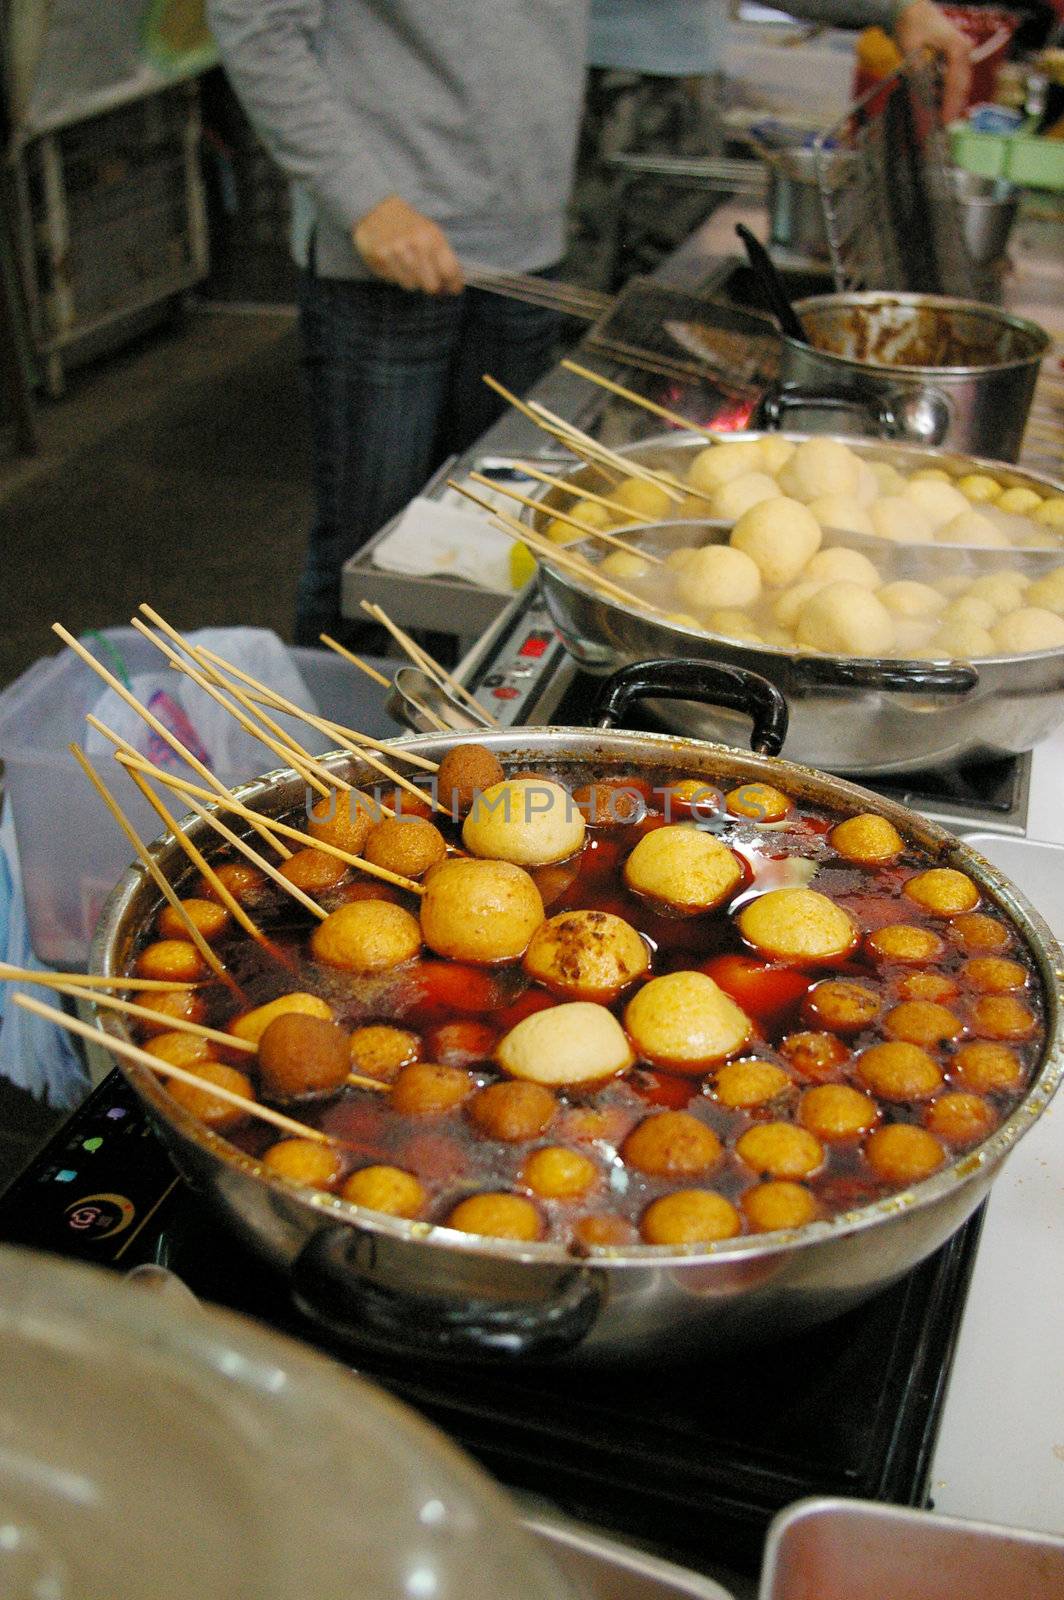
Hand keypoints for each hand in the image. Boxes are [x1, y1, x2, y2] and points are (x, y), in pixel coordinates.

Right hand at [353, 195, 463, 293]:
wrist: (377, 208)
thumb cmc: (409, 225)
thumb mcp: (431, 233)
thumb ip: (443, 257)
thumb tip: (454, 286)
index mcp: (433, 237)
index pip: (449, 271)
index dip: (453, 285)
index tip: (452, 289)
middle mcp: (416, 244)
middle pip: (431, 285)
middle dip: (431, 285)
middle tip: (427, 279)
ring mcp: (397, 250)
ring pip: (412, 285)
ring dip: (412, 280)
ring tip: (407, 266)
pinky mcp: (380, 256)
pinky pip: (394, 280)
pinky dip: (395, 275)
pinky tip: (393, 262)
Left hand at [892, 0, 972, 123]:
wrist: (912, 9)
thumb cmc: (911, 25)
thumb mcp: (911, 51)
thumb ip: (918, 75)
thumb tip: (921, 101)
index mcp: (957, 49)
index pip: (956, 83)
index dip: (950, 105)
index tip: (944, 123)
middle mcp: (964, 52)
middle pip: (961, 87)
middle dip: (952, 109)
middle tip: (942, 131)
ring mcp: (962, 54)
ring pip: (959, 86)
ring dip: (950, 104)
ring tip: (939, 123)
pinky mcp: (955, 58)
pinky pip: (954, 81)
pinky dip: (946, 95)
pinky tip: (937, 108)